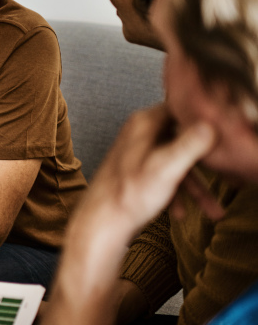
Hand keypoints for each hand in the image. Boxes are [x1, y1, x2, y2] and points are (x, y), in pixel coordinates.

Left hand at [83, 104, 216, 239]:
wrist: (102, 220)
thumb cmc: (129, 194)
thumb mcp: (167, 168)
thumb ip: (189, 145)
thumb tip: (210, 124)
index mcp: (144, 123)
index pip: (181, 108)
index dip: (203, 120)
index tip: (222, 136)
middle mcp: (139, 132)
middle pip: (182, 139)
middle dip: (206, 164)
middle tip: (228, 180)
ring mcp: (137, 151)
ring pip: (176, 162)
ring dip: (195, 187)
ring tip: (213, 211)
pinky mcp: (136, 169)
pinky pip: (164, 175)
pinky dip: (176, 193)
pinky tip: (180, 213)